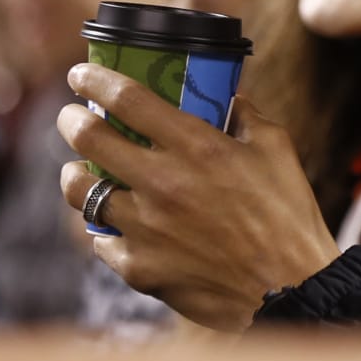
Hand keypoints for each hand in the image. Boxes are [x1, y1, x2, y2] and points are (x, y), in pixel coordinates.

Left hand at [57, 63, 340, 331]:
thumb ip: (248, 116)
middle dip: (70, 121)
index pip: (129, 100)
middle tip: (71, 117)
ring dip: (75, 176)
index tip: (81, 73)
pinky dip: (107, 230)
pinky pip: (104, 241)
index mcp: (197, 147)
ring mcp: (146, 228)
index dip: (95, 80)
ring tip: (80, 172)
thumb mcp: (277, 149)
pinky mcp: (139, 268)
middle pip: (89, 140)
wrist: (290, 287)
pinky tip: (117, 226)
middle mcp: (163, 183)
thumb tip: (230, 96)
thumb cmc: (288, 214)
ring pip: (82, 193)